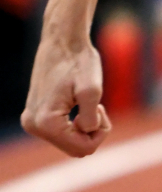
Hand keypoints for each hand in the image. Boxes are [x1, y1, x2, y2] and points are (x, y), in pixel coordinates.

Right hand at [21, 35, 111, 157]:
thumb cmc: (79, 62)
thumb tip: (86, 132)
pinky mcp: (35, 116)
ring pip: (69, 142)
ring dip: (84, 127)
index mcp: (46, 123)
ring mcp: (31, 122)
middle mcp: (33, 126)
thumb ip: (91, 117)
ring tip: (86, 102)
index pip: (84, 149)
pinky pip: (61, 133)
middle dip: (92, 132)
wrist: (62, 42)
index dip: (101, 132)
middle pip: (75, 149)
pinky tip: (75, 103)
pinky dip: (74, 123)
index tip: (101, 108)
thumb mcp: (92, 89)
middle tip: (97, 106)